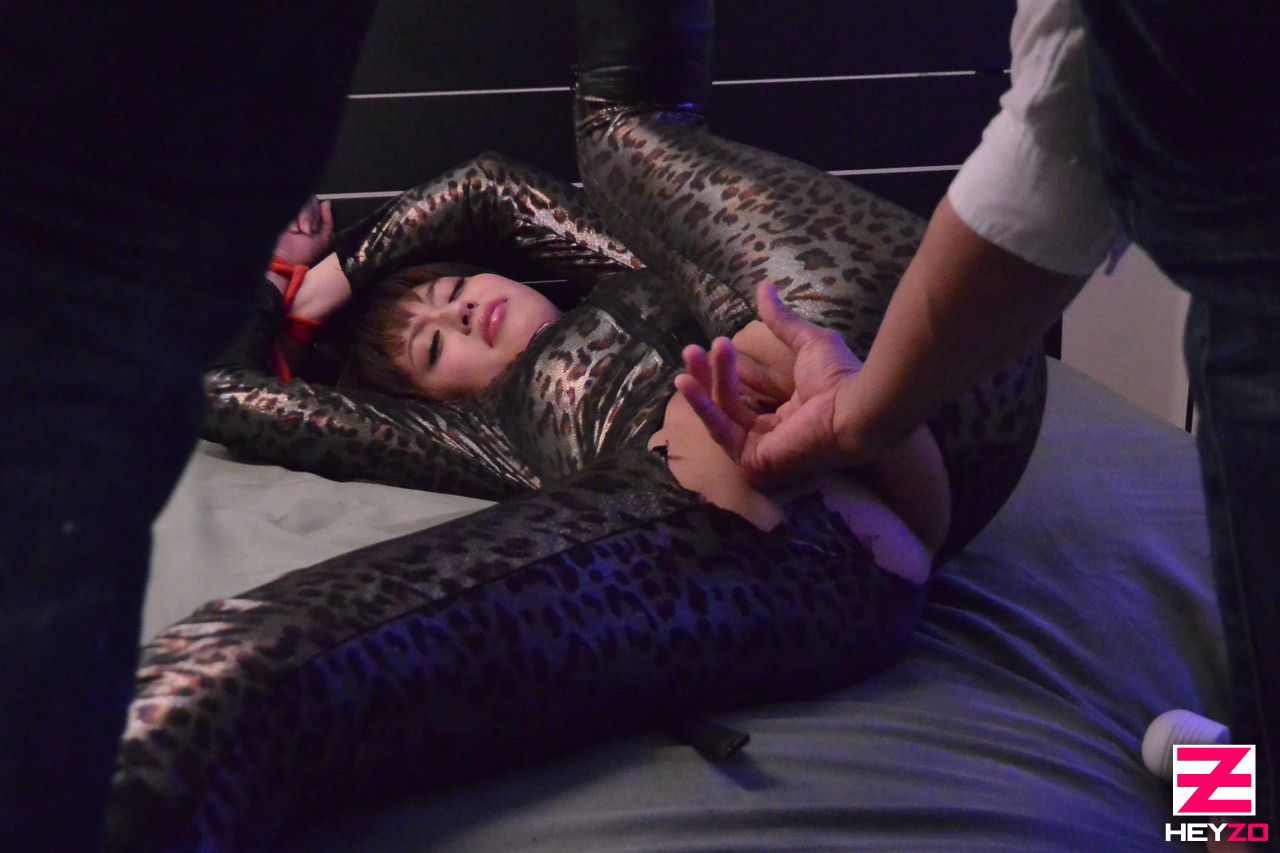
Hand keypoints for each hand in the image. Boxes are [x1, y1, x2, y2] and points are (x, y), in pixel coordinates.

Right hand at [272, 197, 333, 268]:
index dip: (316, 213)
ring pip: (300, 201)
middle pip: (309, 199)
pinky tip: (291, 230)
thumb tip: (326, 203)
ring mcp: (287, 210)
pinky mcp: (278, 211)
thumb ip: (328, 221)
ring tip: (298, 232)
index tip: (314, 229)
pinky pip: (289, 206)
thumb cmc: (303, 252)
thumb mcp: (323, 239)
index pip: (315, 202)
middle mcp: (298, 211)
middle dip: (310, 217)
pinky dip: (293, 220)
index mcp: (308, 217)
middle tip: (307, 231)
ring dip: (303, 218)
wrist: (284, 260)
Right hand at [674, 282, 864, 485]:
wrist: (855, 406)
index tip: (716, 345)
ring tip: (692, 354)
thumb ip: (782, 321)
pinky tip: (687, 382)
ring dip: (705, 384)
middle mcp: (776, 434)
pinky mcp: (754, 460)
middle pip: (731, 405)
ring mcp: (764, 449)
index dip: (730, 371)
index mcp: (792, 412)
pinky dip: (703, 408)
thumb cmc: (840, 379)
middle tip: (693, 350)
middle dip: (710, 376)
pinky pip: (721, 433)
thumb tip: (763, 287)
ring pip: (723, 415)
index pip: (751, 395)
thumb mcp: (807, 342)